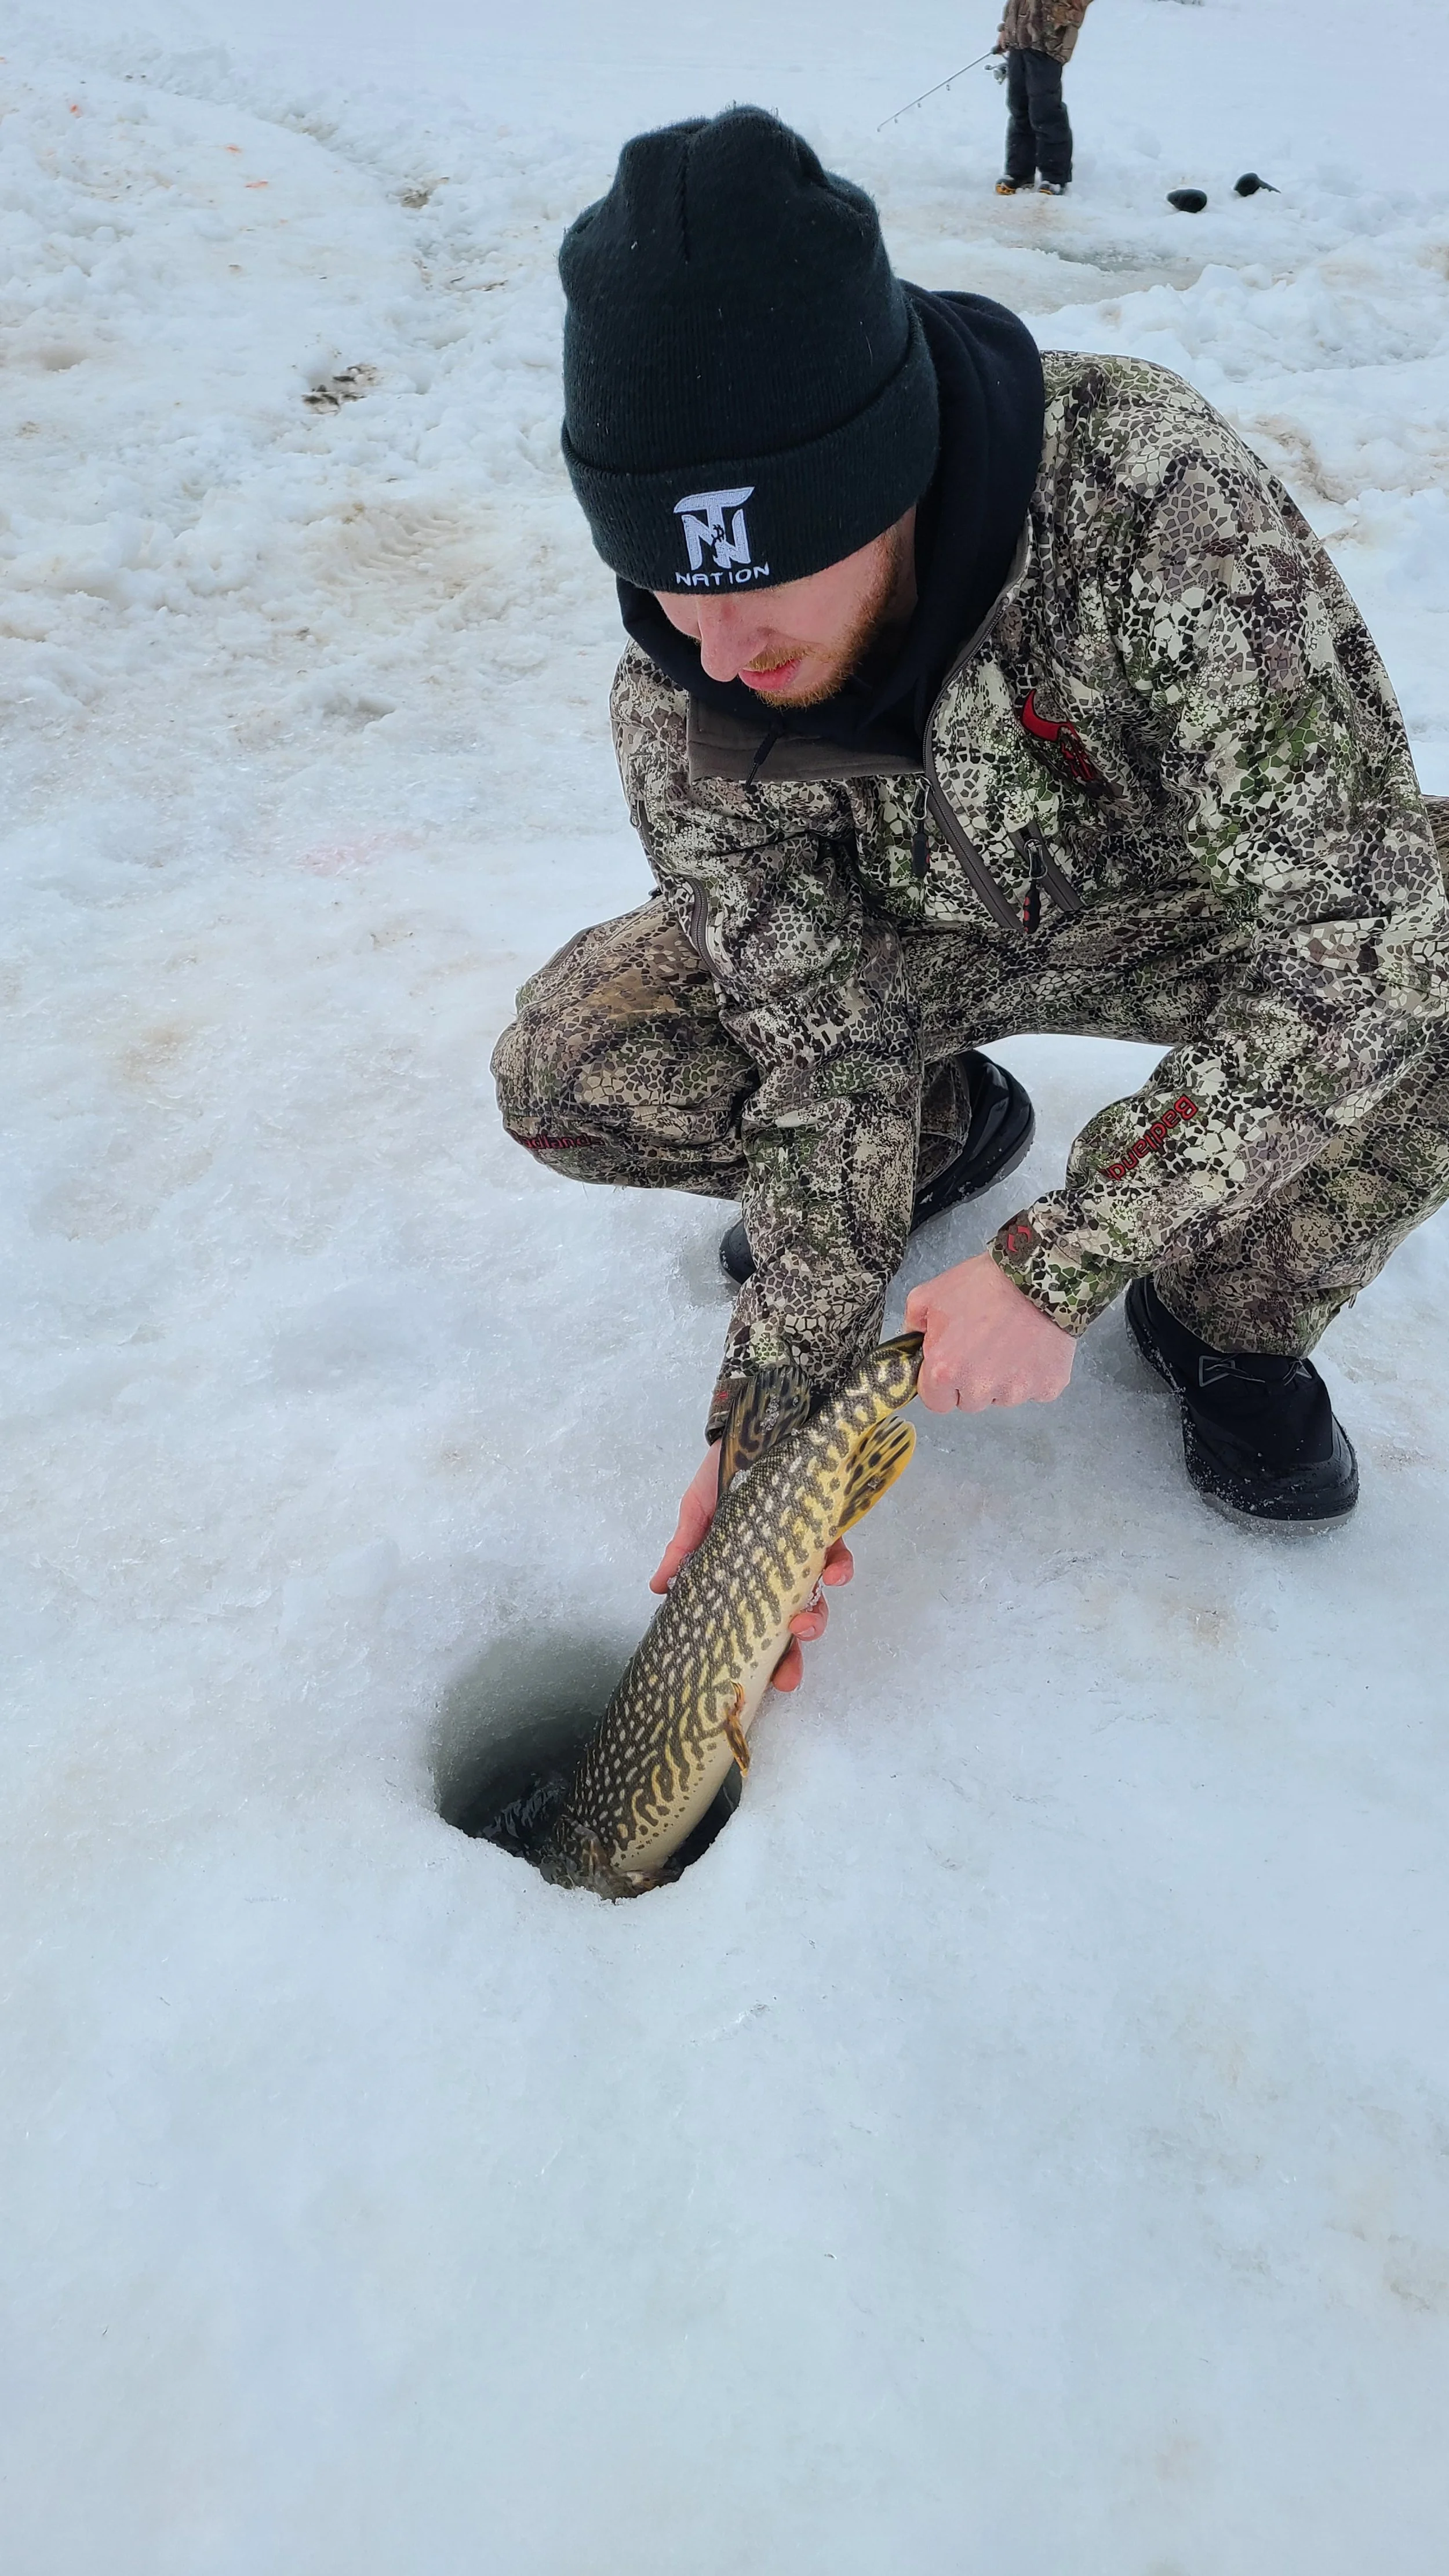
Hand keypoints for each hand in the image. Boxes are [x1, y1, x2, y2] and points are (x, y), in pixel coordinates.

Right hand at [650, 1449, 853, 1692]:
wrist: (758, 1419)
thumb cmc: (726, 1467)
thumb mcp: (697, 1508)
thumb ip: (684, 1547)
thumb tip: (657, 1589)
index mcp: (750, 1568)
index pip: (758, 1618)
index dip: (766, 1655)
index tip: (765, 1685)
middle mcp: (782, 1565)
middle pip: (793, 1620)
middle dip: (793, 1651)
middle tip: (788, 1673)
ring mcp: (809, 1547)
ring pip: (820, 1596)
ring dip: (816, 1616)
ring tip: (804, 1622)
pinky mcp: (832, 1524)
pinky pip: (840, 1554)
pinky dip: (838, 1568)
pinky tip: (832, 1573)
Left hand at [904, 1251, 1075, 1413]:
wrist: (1037, 1274)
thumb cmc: (984, 1284)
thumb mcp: (929, 1295)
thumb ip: (912, 1327)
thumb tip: (912, 1346)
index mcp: (945, 1371)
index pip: (935, 1401)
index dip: (940, 1382)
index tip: (951, 1363)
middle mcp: (980, 1388)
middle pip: (969, 1402)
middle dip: (971, 1380)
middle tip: (982, 1345)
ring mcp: (1016, 1391)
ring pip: (1001, 1397)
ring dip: (1002, 1378)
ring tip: (1008, 1340)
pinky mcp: (1047, 1387)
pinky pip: (1034, 1390)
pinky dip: (1032, 1374)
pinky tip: (1030, 1346)